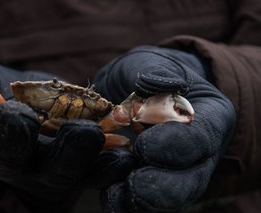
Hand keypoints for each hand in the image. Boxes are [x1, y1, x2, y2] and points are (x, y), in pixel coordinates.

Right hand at [0, 23, 134, 211]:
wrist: (44, 127)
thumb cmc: (11, 101)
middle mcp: (15, 159)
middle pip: (11, 154)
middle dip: (13, 135)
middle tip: (19, 116)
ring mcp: (49, 170)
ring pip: (58, 168)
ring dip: (71, 151)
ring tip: (86, 132)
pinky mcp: (81, 173)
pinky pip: (95, 174)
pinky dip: (108, 165)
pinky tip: (122, 153)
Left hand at [94, 46, 235, 211]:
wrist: (138, 91)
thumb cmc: (147, 74)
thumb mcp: (150, 63)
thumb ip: (153, 73)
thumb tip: (150, 84)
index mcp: (210, 117)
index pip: (200, 138)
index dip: (173, 146)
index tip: (142, 146)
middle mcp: (200, 151)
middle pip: (192, 179)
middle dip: (162, 186)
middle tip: (133, 184)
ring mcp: (180, 171)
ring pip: (171, 197)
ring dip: (143, 200)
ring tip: (115, 195)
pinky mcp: (156, 183)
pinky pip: (148, 201)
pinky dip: (129, 202)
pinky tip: (111, 196)